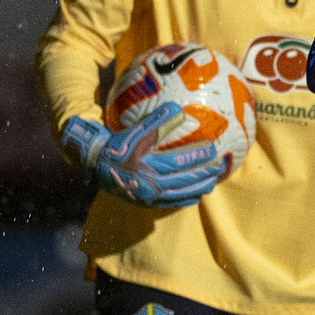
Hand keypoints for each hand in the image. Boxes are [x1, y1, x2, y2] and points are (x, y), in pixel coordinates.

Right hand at [60, 104, 222, 207]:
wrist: (95, 164)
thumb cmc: (117, 144)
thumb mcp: (136, 131)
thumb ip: (158, 122)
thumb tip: (179, 110)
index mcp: (147, 165)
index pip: (179, 161)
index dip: (197, 155)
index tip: (213, 149)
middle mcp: (149, 184)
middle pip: (183, 180)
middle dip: (203, 173)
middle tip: (219, 167)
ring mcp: (148, 196)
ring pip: (179, 194)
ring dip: (198, 188)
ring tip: (213, 182)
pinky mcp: (145, 202)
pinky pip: (170, 203)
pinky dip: (185, 200)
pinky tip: (196, 197)